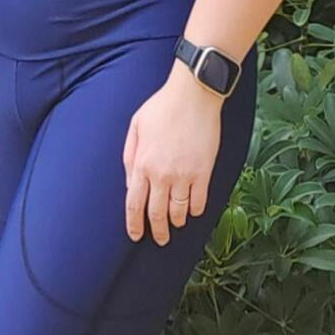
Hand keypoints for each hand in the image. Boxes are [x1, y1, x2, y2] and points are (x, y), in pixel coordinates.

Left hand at [122, 61, 224, 244]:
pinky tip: (194, 211)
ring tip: (176, 225)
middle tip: (160, 239)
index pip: (134, 205)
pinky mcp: (204, 172)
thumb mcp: (135, 127)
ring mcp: (185, 175)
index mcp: (142, 164)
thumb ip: (130, 157)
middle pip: (157, 214)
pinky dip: (196, 210)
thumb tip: (130, 183)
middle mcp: (162, 174)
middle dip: (157, 231)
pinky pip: (200, 201)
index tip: (135, 235)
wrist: (193, 95)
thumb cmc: (162, 107)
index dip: (134, 224)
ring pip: (179, 211)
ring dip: (177, 222)